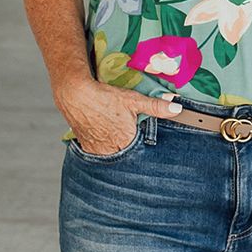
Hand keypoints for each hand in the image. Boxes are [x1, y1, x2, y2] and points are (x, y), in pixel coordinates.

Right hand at [56, 79, 182, 154]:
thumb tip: (176, 108)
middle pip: (127, 156)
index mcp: (126, 142)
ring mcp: (98, 150)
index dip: (144, 147)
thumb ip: (156, 106)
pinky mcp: (87, 147)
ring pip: (113, 156)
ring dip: (117, 150)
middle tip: (131, 141)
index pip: (141, 152)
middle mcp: (111, 150)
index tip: (146, 143)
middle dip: (131, 150)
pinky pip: (99, 154)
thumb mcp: (133, 100)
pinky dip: (104, 149)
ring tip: (118, 138)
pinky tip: (106, 139)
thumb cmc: (104, 98)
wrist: (75, 95)